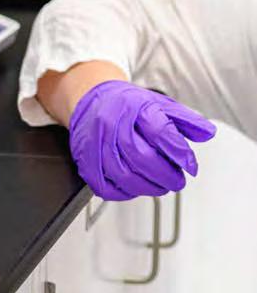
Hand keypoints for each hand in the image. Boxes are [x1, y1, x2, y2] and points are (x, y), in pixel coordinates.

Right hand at [69, 81, 216, 200]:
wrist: (93, 100)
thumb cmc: (128, 105)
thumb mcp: (160, 104)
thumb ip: (186, 120)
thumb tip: (207, 133)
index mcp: (134, 107)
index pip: (159, 131)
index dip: (178, 152)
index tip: (190, 166)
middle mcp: (112, 123)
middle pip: (140, 156)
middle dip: (164, 175)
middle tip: (176, 180)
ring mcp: (96, 143)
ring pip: (123, 175)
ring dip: (147, 187)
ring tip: (159, 185)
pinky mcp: (86, 161)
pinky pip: (105, 186)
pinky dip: (124, 193)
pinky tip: (135, 187)